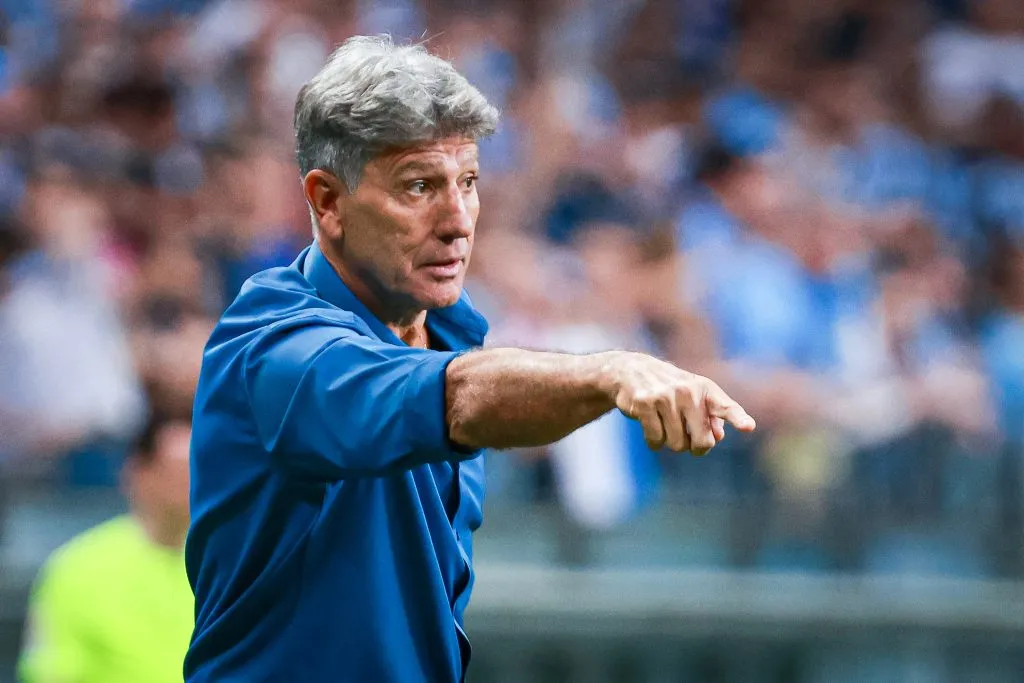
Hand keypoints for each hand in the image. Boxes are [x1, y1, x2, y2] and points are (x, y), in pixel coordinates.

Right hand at [601, 351, 755, 454]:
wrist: (631, 370)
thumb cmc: (670, 388)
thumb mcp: (694, 396)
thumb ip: (711, 417)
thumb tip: (717, 437)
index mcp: (705, 389)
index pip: (726, 407)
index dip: (738, 418)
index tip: (748, 427)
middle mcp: (688, 391)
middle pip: (701, 441)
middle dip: (694, 447)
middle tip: (687, 441)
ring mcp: (665, 397)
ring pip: (676, 444)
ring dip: (670, 443)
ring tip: (665, 427)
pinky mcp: (644, 404)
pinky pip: (655, 440)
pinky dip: (654, 442)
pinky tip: (651, 429)